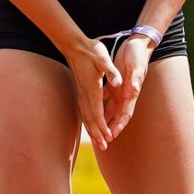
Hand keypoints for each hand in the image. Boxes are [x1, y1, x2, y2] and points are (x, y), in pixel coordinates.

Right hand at [67, 37, 123, 151]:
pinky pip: (83, 110)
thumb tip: (119, 83)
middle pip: (91, 119)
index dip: (104, 127)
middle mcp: (85, 94)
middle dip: (98, 134)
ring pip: (86, 116)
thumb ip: (111, 71)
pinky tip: (90, 126)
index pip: (98, 113)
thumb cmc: (91, 50)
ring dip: (92, 130)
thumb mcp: (103, 58)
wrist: (74, 45)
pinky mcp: (80, 90)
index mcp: (93, 89)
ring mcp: (81, 93)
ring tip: (98, 142)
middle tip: (104, 147)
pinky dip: (88, 121)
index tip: (108, 138)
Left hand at [102, 34, 153, 138]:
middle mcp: (126, 94)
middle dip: (110, 129)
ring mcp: (120, 89)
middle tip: (102, 142)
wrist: (138, 44)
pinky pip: (106, 98)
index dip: (119, 126)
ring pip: (110, 109)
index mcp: (131, 92)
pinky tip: (92, 111)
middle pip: (117, 116)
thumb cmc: (138, 54)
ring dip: (104, 120)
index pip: (125, 114)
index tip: (112, 136)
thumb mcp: (137, 65)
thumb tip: (134, 89)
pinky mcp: (115, 83)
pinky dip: (100, 106)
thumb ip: (135, 78)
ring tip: (96, 132)